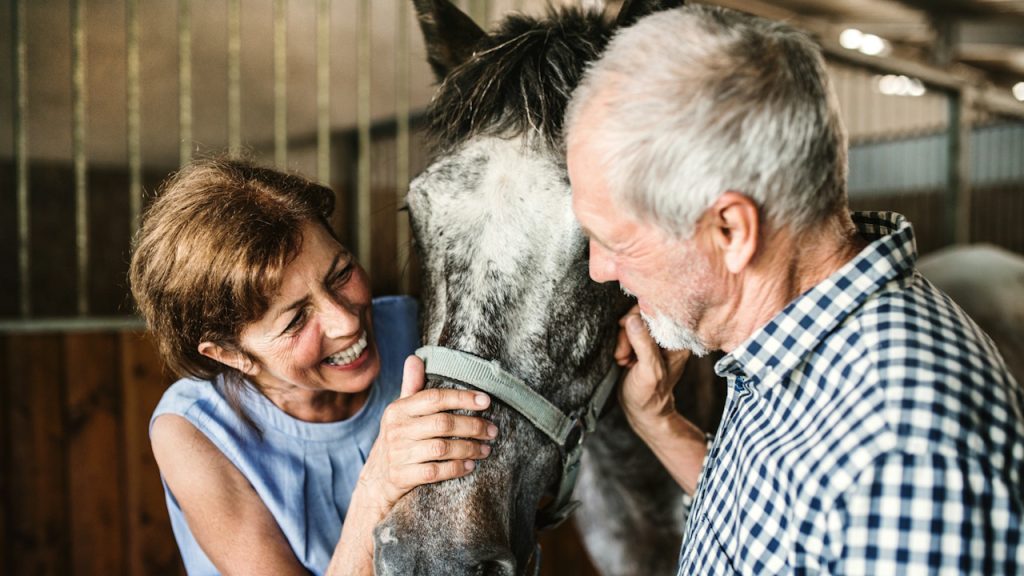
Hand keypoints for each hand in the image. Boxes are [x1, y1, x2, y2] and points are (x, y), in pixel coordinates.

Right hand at [357, 355, 496, 509]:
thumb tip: (414, 358)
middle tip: (492, 430)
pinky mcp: (402, 476)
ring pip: (442, 448)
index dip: (462, 398)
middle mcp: (397, 429)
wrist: (375, 479)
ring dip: (469, 448)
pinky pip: (435, 472)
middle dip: (473, 426)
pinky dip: (455, 468)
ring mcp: (398, 454)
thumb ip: (412, 386)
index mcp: (398, 409)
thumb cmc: (397, 439)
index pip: (435, 398)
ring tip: (486, 449)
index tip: (486, 401)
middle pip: (443, 423)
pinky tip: (469, 466)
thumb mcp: (400, 412)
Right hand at [614, 306, 690, 436]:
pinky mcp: (642, 343)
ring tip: (624, 360)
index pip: (658, 311)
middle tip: (624, 354)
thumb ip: (644, 345)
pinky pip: (627, 331)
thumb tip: (634, 319)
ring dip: (622, 340)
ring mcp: (655, 339)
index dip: (639, 319)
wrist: (642, 411)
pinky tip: (624, 358)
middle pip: (643, 315)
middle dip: (628, 333)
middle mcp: (668, 337)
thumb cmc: (650, 396)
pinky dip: (621, 343)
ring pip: (632, 322)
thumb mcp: (649, 372)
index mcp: (678, 341)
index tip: (627, 333)